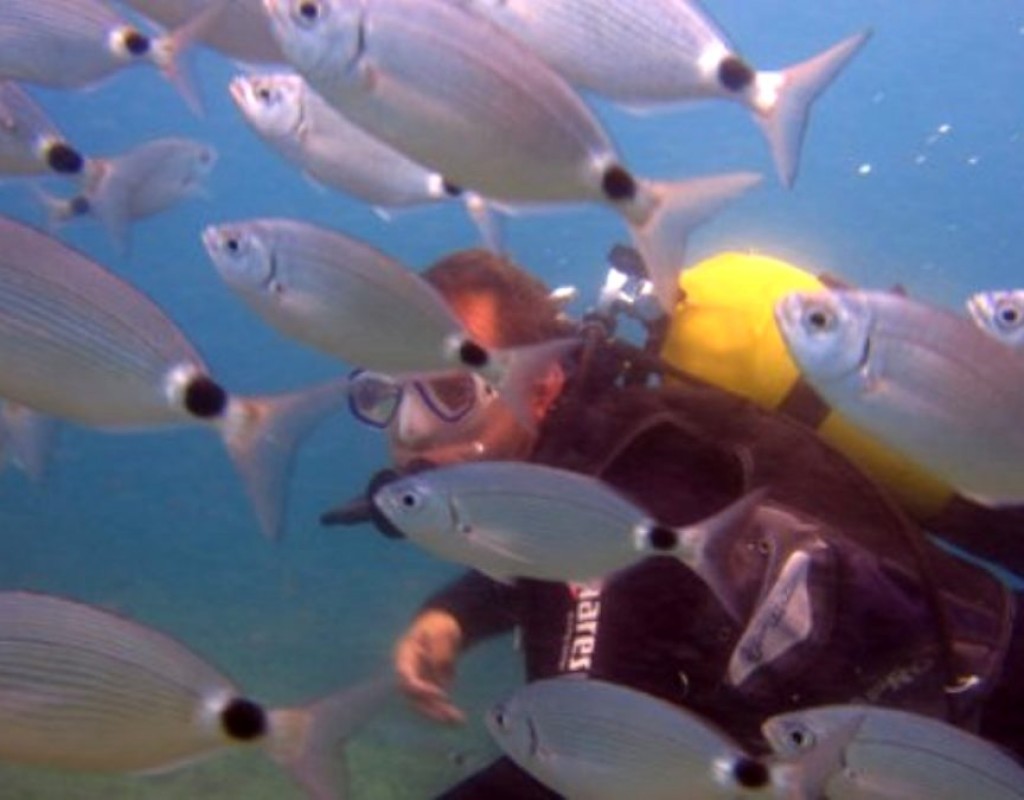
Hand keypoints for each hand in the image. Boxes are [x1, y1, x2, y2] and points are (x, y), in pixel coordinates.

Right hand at [394, 609, 465, 723]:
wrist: (441, 625)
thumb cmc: (438, 625)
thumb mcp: (440, 632)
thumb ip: (438, 651)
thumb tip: (439, 674)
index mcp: (404, 655)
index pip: (405, 676)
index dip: (419, 688)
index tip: (439, 693)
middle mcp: (408, 673)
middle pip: (413, 695)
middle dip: (429, 708)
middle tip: (447, 718)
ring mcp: (418, 682)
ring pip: (424, 704)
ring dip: (439, 715)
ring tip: (458, 723)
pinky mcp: (429, 689)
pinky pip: (435, 704)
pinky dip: (446, 712)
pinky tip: (459, 721)